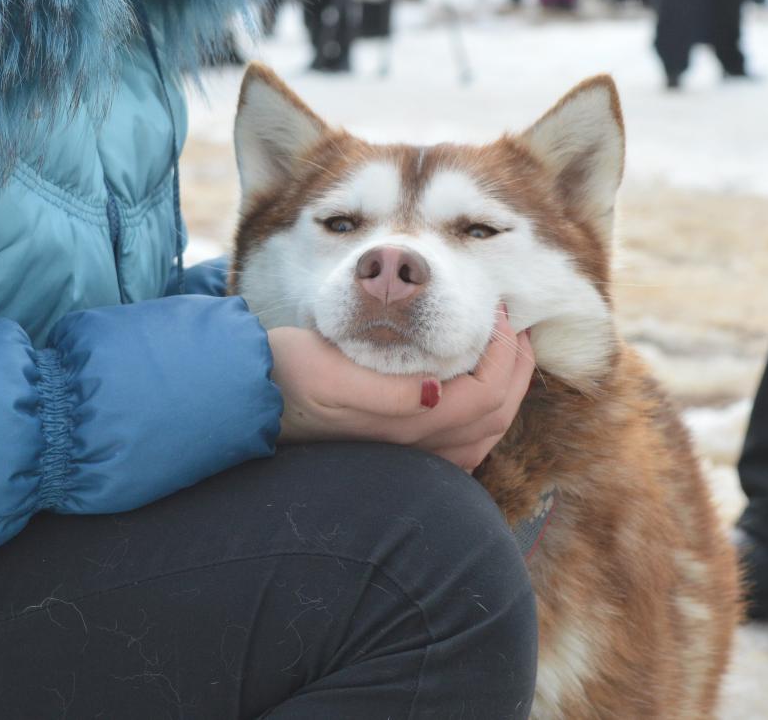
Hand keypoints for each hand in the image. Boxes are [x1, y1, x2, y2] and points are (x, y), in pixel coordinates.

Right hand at [269, 307, 534, 472]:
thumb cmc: (286, 378)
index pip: (484, 397)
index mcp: (404, 427)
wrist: (251, 398)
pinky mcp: (397, 448)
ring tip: (505, 352)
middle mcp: (414, 450)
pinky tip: (478, 389)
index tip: (499, 312)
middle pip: (494, 417)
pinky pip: (464, 443)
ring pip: (484, 434)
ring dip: (506, 392)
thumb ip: (386, 395)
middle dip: (516, 370)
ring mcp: (408, 454)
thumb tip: (437, 394)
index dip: (503, 356)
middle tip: (516, 326)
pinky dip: (485, 414)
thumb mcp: (328, 375)